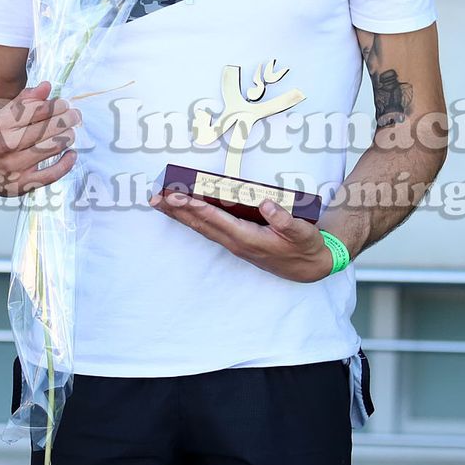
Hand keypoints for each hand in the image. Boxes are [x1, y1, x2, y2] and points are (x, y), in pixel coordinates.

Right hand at [0, 81, 78, 195]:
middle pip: (45, 128)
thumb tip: (46, 87)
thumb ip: (23, 100)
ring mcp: (13, 166)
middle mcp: (5, 144)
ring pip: (50, 148)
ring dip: (67, 137)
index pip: (36, 110)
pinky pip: (49, 175)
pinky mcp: (20, 185)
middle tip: (74, 115)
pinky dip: (65, 164)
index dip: (55, 105)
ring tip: (71, 131)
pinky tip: (71, 154)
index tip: (63, 103)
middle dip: (65, 119)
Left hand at [150, 190, 334, 282]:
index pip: (217, 220)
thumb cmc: (304, 247)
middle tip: (156, 197)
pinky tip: (183, 210)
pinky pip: (209, 228)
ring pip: (202, 227)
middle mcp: (236, 242)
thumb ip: (284, 220)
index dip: (197, 207)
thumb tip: (265, 204)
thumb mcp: (302, 233)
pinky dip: (192, 218)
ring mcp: (234, 243)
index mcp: (249, 239)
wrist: (308, 267)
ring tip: (160, 201)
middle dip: (177, 211)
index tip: (178, 197)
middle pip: (201, 224)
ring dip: (180, 214)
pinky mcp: (236, 241)